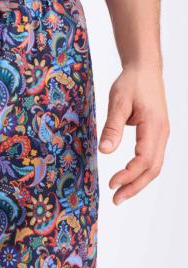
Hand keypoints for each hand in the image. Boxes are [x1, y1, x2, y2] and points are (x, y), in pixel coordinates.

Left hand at [99, 65, 169, 204]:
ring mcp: (162, 134)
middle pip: (153, 168)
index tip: (112, 184)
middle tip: (116, 199)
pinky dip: (141, 171)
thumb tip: (105, 151)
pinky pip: (153, 157)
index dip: (129, 175)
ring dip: (138, 181)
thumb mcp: (118, 102)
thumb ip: (112, 127)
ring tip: (120, 193)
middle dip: (135, 186)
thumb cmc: (131, 82)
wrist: (145, 68)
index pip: (144, 160)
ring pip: (155, 165)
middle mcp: (162, 133)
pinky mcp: (157, 133)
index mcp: (154, 126)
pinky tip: (128, 176)